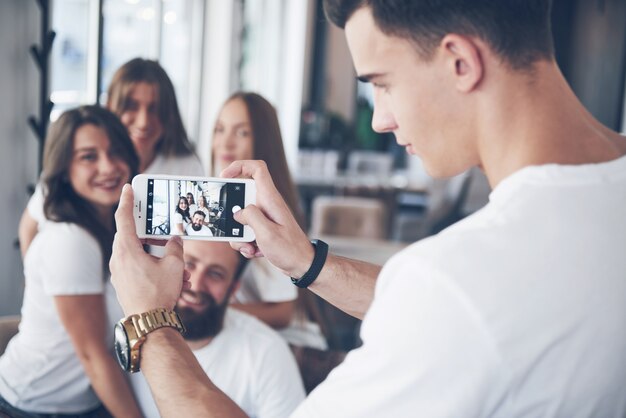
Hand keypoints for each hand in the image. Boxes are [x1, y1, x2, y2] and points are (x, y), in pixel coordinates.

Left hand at [110, 184, 190, 315]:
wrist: (148, 323)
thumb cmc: (158, 293)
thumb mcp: (175, 265)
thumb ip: (175, 247)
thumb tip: (176, 239)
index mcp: (127, 249)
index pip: (124, 217)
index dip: (127, 201)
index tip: (128, 188)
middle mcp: (119, 258)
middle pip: (133, 236)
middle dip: (152, 235)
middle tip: (162, 230)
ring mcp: (119, 272)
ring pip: (139, 254)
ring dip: (159, 256)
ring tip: (180, 268)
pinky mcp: (124, 283)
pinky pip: (139, 268)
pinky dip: (154, 268)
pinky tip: (175, 279)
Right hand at [221, 160, 313, 278]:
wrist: (302, 266)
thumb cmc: (290, 249)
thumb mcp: (267, 233)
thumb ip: (250, 217)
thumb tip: (238, 213)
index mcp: (270, 199)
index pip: (257, 169)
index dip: (239, 166)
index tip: (224, 177)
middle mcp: (267, 205)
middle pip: (241, 198)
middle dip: (232, 215)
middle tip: (235, 228)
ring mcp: (264, 217)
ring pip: (240, 219)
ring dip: (240, 235)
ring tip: (250, 247)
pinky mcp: (262, 229)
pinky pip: (245, 232)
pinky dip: (246, 244)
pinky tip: (255, 252)